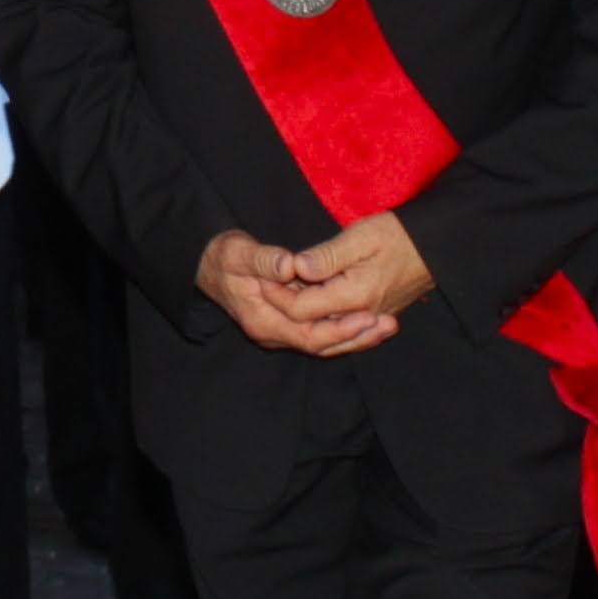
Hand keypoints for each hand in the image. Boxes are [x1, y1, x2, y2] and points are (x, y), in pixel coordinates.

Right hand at [197, 228, 389, 355]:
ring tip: (387, 325)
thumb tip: (289, 265)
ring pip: (325, 343)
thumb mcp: (239, 253)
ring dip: (356, 336)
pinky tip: (369, 321)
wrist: (210, 266)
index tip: (367, 314)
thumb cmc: (224, 258)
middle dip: (356, 336)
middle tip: (388, 324)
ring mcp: (282, 332)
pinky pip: (322, 333)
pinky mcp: (290, 324)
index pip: (308, 335)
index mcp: (263, 321)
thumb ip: (264, 259)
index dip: (339, 327)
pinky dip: (345, 329)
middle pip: (322, 345)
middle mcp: (274, 334)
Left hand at [280, 210, 431, 328]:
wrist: (436, 246)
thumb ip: (326, 256)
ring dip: (303, 316)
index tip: (262, 277)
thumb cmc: (399, 235)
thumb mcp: (360, 237)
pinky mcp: (376, 317)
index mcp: (354, 296)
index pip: (301, 309)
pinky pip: (342, 329)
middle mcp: (361, 316)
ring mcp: (370, 319)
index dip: (277, 294)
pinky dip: (322, 321)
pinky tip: (311, 306)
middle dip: (286, 307)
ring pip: (326, 332)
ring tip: (284, 295)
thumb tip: (295, 266)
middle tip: (266, 287)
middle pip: (311, 326)